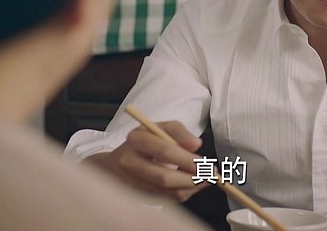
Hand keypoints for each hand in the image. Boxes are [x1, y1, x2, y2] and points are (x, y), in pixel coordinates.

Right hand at [89, 121, 209, 201]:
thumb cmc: (145, 142)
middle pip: (164, 177)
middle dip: (192, 179)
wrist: (116, 162)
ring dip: (190, 188)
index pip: (165, 151)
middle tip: (210, 176)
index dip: (188, 160)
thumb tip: (196, 144)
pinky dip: (182, 193)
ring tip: (204, 179)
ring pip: (166, 192)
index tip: (206, 164)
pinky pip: (165, 199)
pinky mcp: (137, 196)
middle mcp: (130, 162)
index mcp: (136, 140)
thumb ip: (180, 133)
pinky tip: (190, 184)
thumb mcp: (161, 127)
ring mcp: (131, 182)